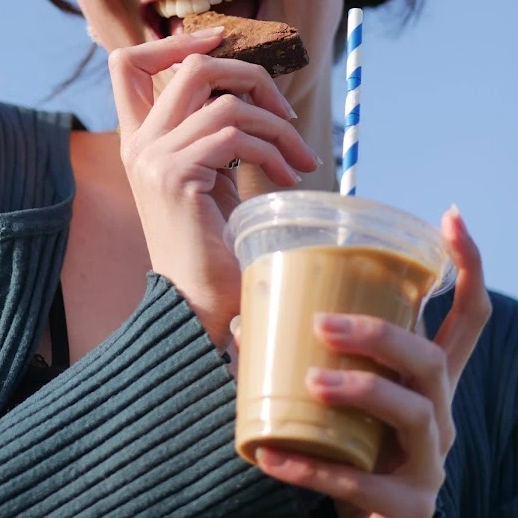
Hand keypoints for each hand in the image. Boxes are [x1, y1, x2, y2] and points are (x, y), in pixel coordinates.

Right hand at [109, 28, 319, 348]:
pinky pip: (235, 136)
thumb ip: (210, 129)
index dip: (175, 41)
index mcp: (138, 138)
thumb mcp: (208, 172)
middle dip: (250, 75)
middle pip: (191, 67)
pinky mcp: (176, 177)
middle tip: (285, 110)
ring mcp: (153, 159)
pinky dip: (273, 149)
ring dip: (275, 124)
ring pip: (225, 101)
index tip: (222, 37)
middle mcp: (137, 144)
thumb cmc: (212, 242)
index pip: (128, 63)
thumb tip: (250, 88)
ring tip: (299, 159)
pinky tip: (288, 176)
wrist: (199, 305)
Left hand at [249, 206, 491, 517]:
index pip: (465, 316)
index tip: (449, 217)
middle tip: (322, 324)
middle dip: (380, 334)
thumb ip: (304, 356)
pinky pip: (365, 485)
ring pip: (413, 413)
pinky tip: (271, 456)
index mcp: (426, 378)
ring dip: (360, 390)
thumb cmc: (353, 446)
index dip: (465, 265)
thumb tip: (242, 318)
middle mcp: (439, 413)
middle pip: (431, 358)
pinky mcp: (409, 505)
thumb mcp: (343, 397)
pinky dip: (313, 469)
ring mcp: (430, 462)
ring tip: (312, 380)